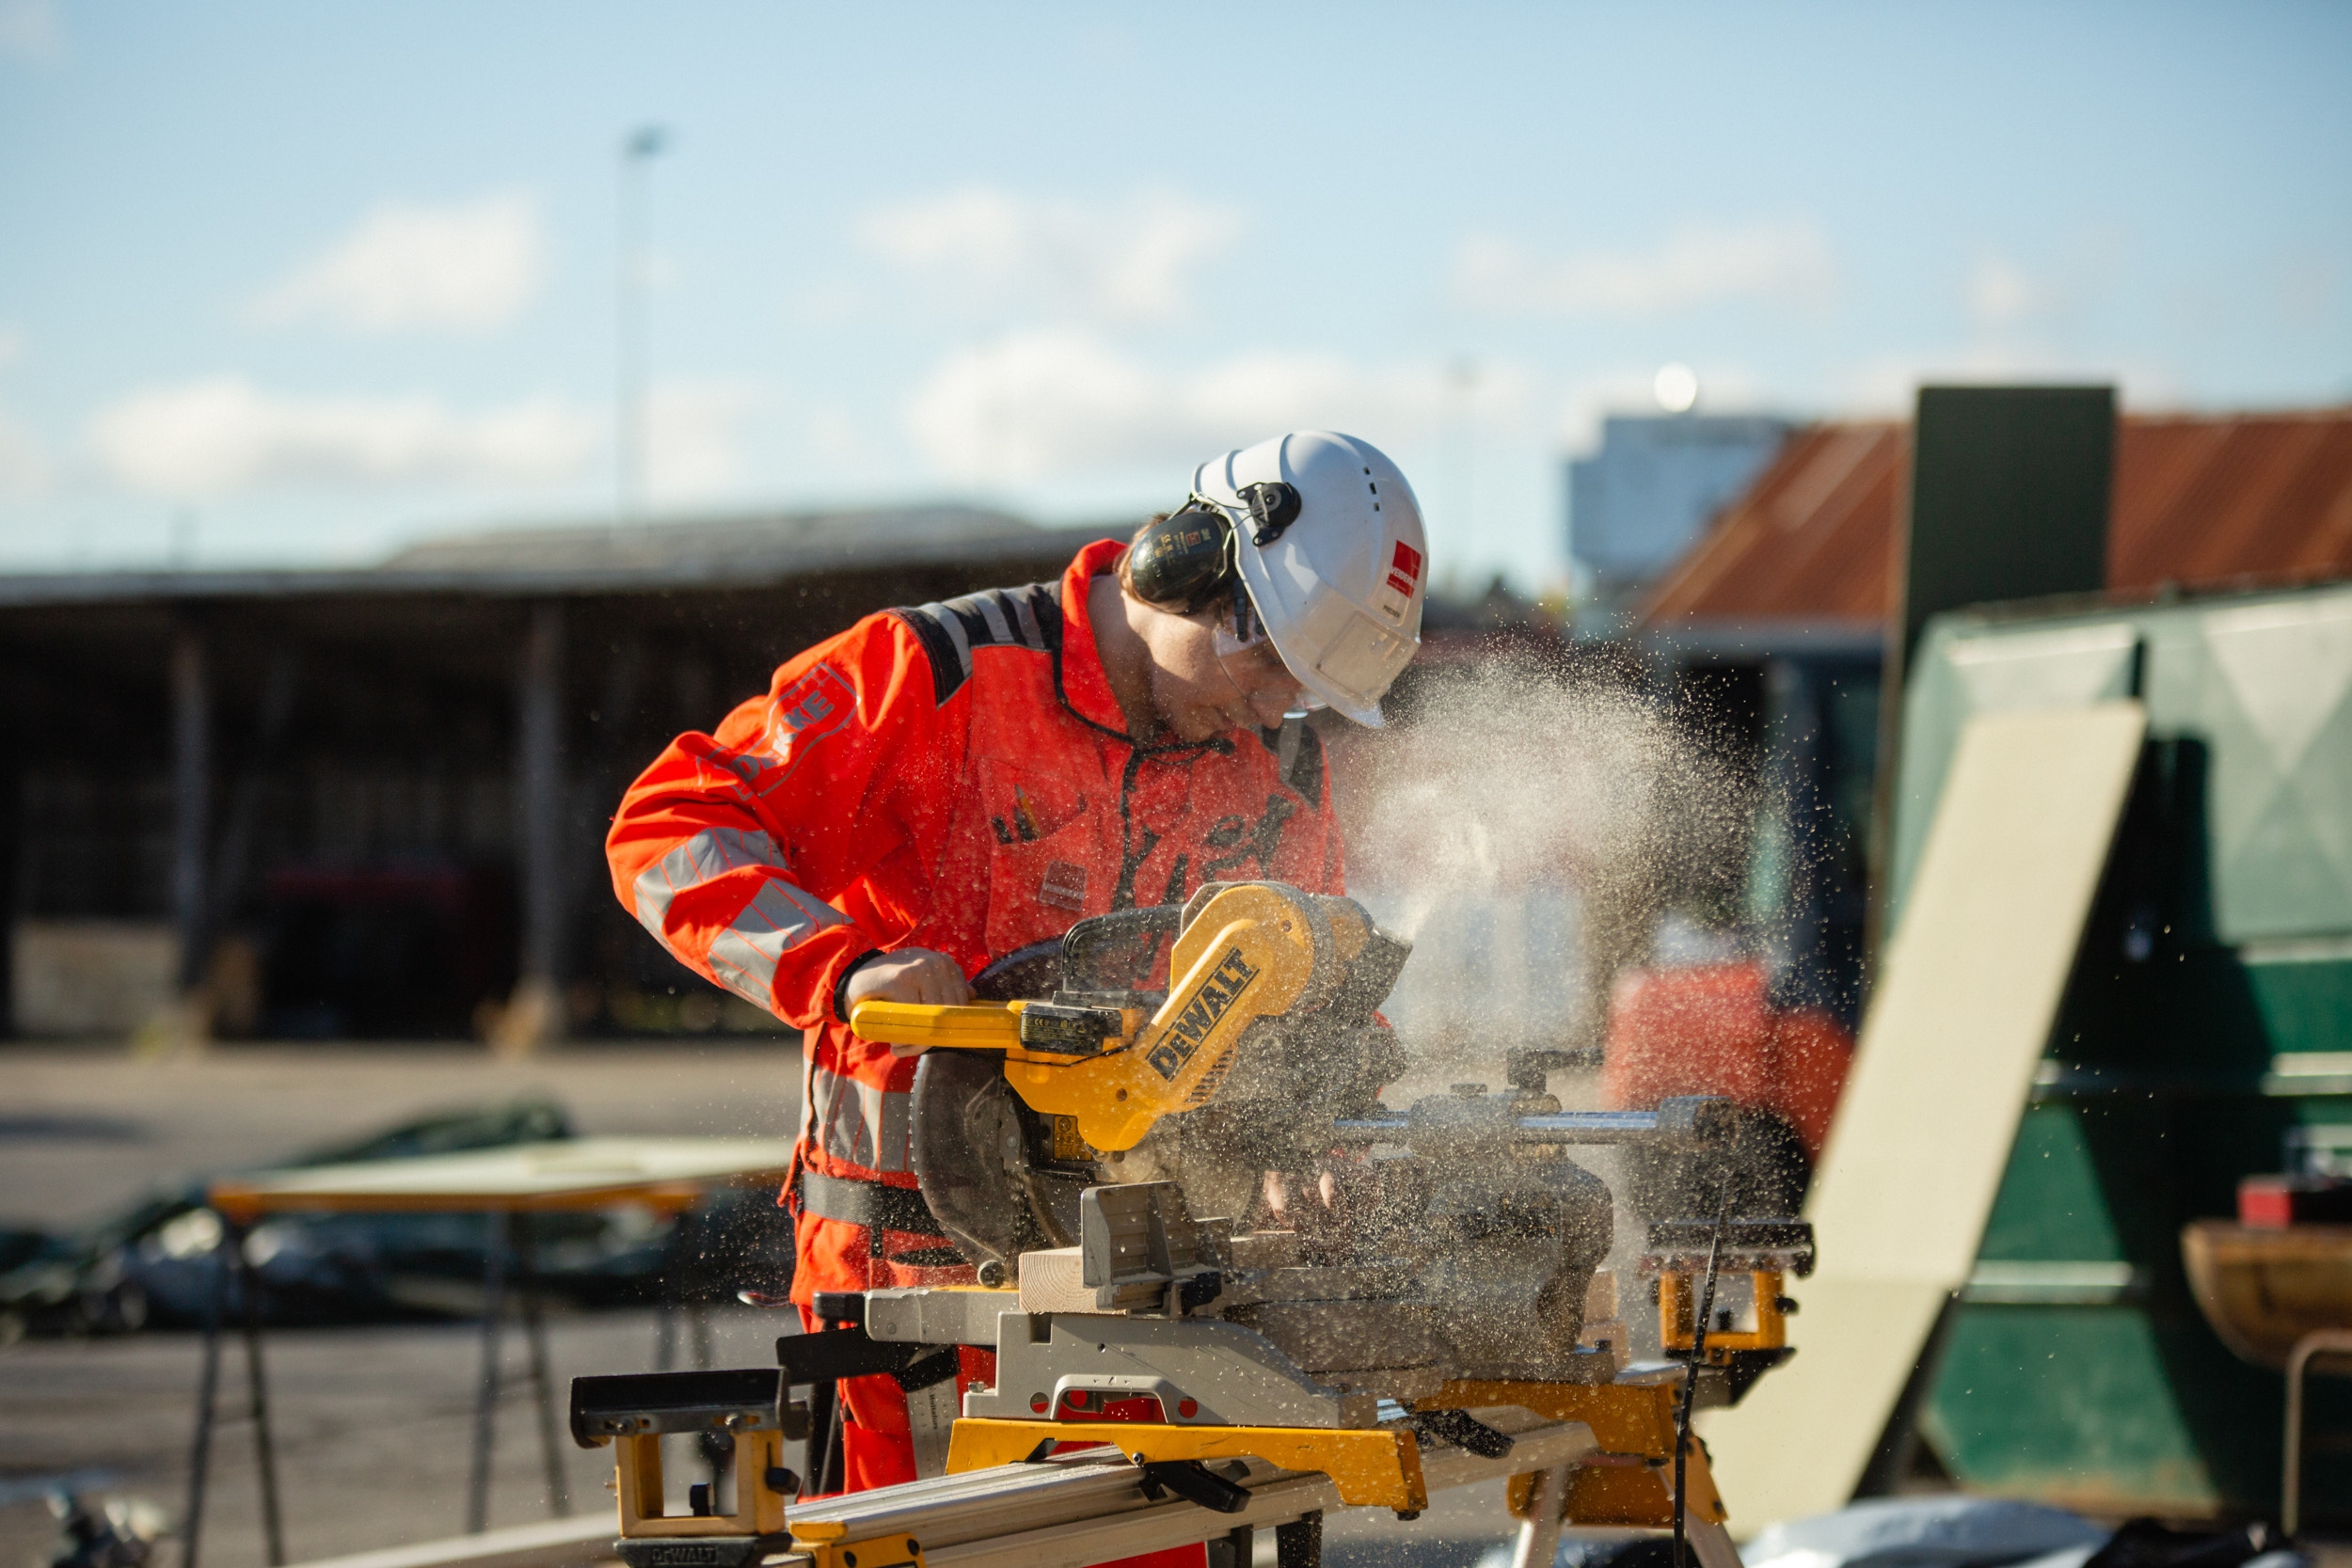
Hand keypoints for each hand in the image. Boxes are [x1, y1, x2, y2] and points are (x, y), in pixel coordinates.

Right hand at [843, 948, 971, 1054]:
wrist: (854, 977)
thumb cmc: (890, 985)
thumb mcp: (920, 981)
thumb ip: (944, 987)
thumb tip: (973, 997)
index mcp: (945, 964)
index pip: (961, 1003)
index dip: (947, 1028)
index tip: (931, 1041)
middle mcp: (936, 963)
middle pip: (948, 1012)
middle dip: (932, 1038)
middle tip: (912, 1048)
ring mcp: (919, 969)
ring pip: (932, 1018)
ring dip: (917, 1042)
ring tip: (902, 1047)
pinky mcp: (900, 980)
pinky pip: (912, 1019)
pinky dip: (903, 1038)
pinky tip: (894, 1042)